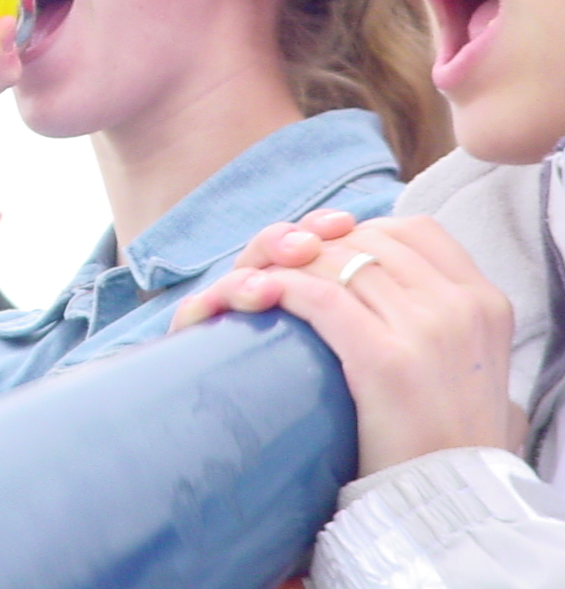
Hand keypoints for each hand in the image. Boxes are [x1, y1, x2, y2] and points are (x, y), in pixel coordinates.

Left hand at [173, 214, 514, 475]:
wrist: (449, 504)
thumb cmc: (441, 435)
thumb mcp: (461, 360)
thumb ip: (432, 310)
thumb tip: (368, 262)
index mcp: (484, 300)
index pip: (412, 231)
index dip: (357, 233)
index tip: (321, 254)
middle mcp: (460, 305)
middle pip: (363, 241)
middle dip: (309, 248)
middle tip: (272, 268)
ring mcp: (427, 329)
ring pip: (332, 261)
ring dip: (279, 264)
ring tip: (251, 284)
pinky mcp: (385, 359)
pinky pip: (317, 296)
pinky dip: (277, 288)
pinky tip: (254, 298)